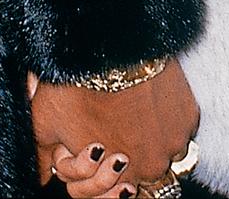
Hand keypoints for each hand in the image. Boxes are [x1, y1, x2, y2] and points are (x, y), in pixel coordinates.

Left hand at [30, 64, 199, 198]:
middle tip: (124, 129)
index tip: (110, 154)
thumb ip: (45, 159)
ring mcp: (174, 141)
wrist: (110, 44)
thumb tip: (39, 178)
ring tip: (138, 112)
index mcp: (118, 176)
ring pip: (169, 151)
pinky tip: (151, 100)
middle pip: (150, 173)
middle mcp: (152, 166)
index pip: (125, 193)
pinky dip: (169, 118)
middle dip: (137, 156)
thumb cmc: (74, 85)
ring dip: (157, 139)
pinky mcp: (189, 116)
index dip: (114, 174)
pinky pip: (182, 128)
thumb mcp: (46, 124)